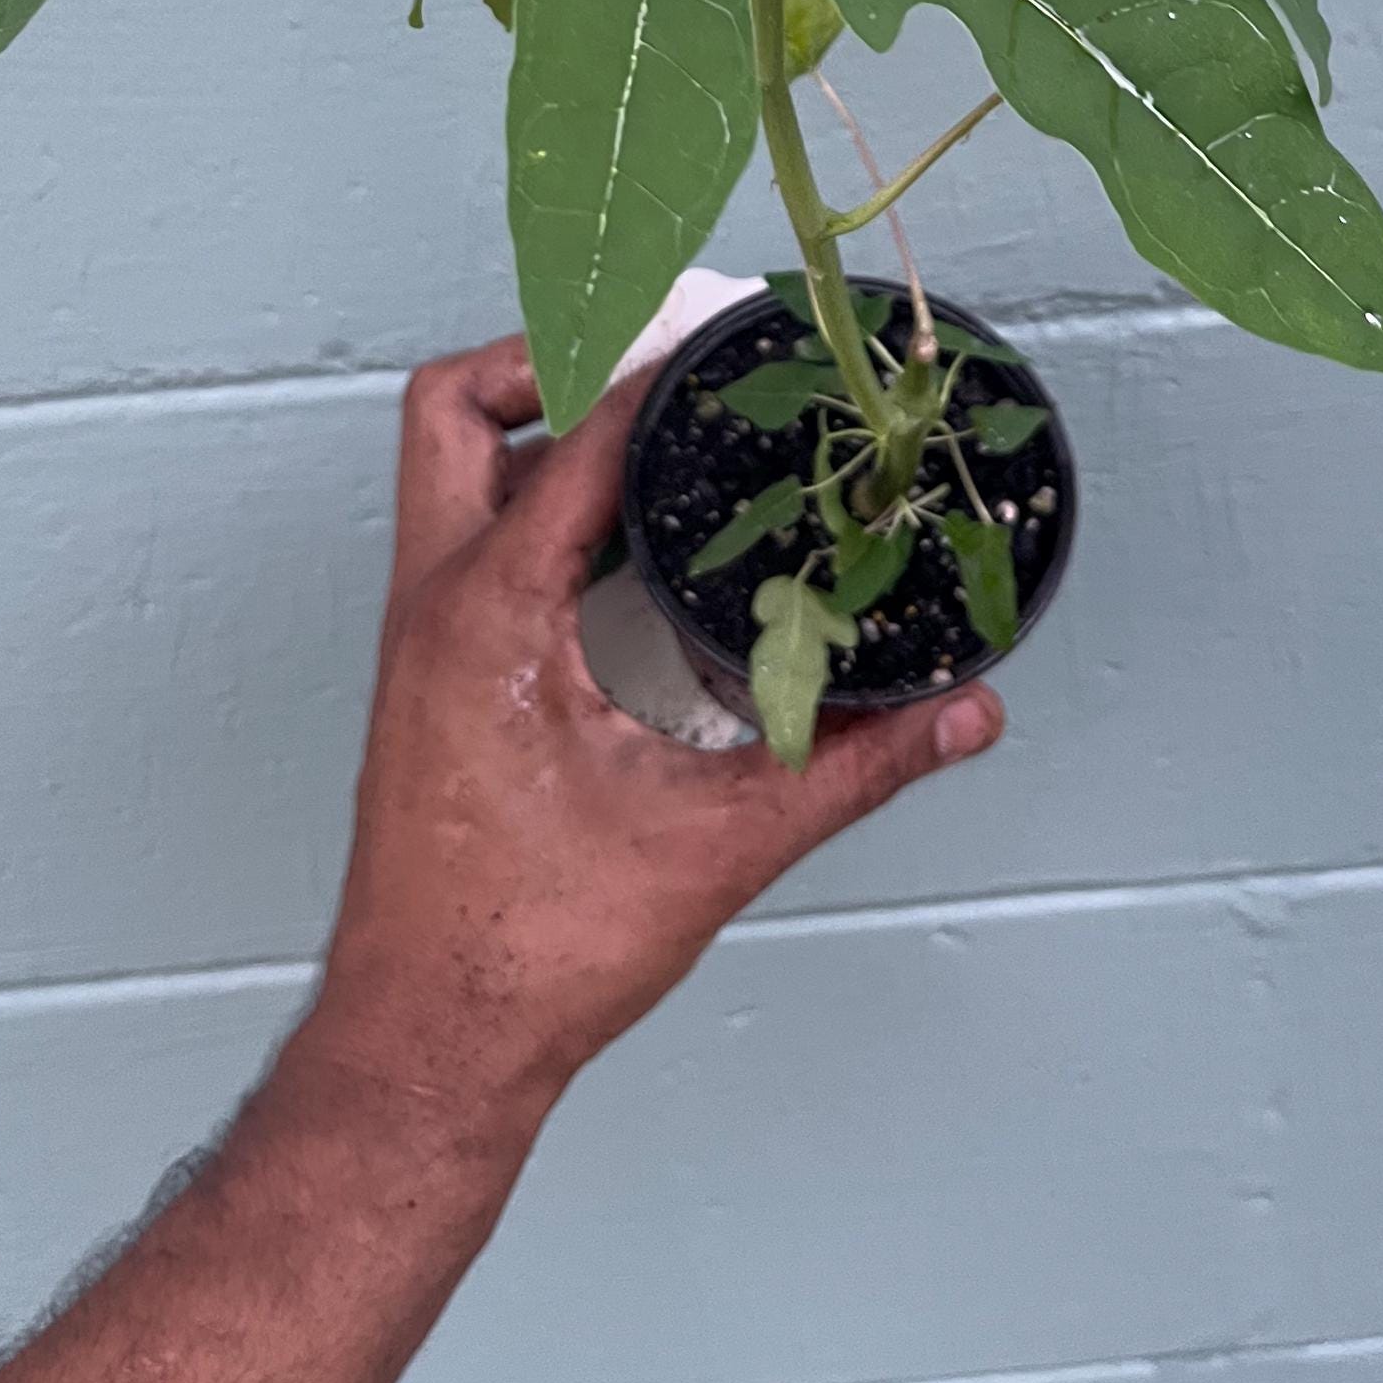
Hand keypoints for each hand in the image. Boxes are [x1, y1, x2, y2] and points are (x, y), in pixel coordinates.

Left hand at [298, 334, 1003, 1115]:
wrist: (429, 1042)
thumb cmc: (528, 953)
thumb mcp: (718, 844)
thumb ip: (852, 764)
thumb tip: (960, 714)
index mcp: (487, 612)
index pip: (574, 433)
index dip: (660, 372)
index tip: (733, 340)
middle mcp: (436, 603)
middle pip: (457, 405)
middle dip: (552, 353)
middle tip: (660, 357)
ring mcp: (422, 636)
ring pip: (455, 468)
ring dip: (545, 428)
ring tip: (663, 428)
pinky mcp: (434, 672)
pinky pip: (473, 536)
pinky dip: (543, 504)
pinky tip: (636, 545)